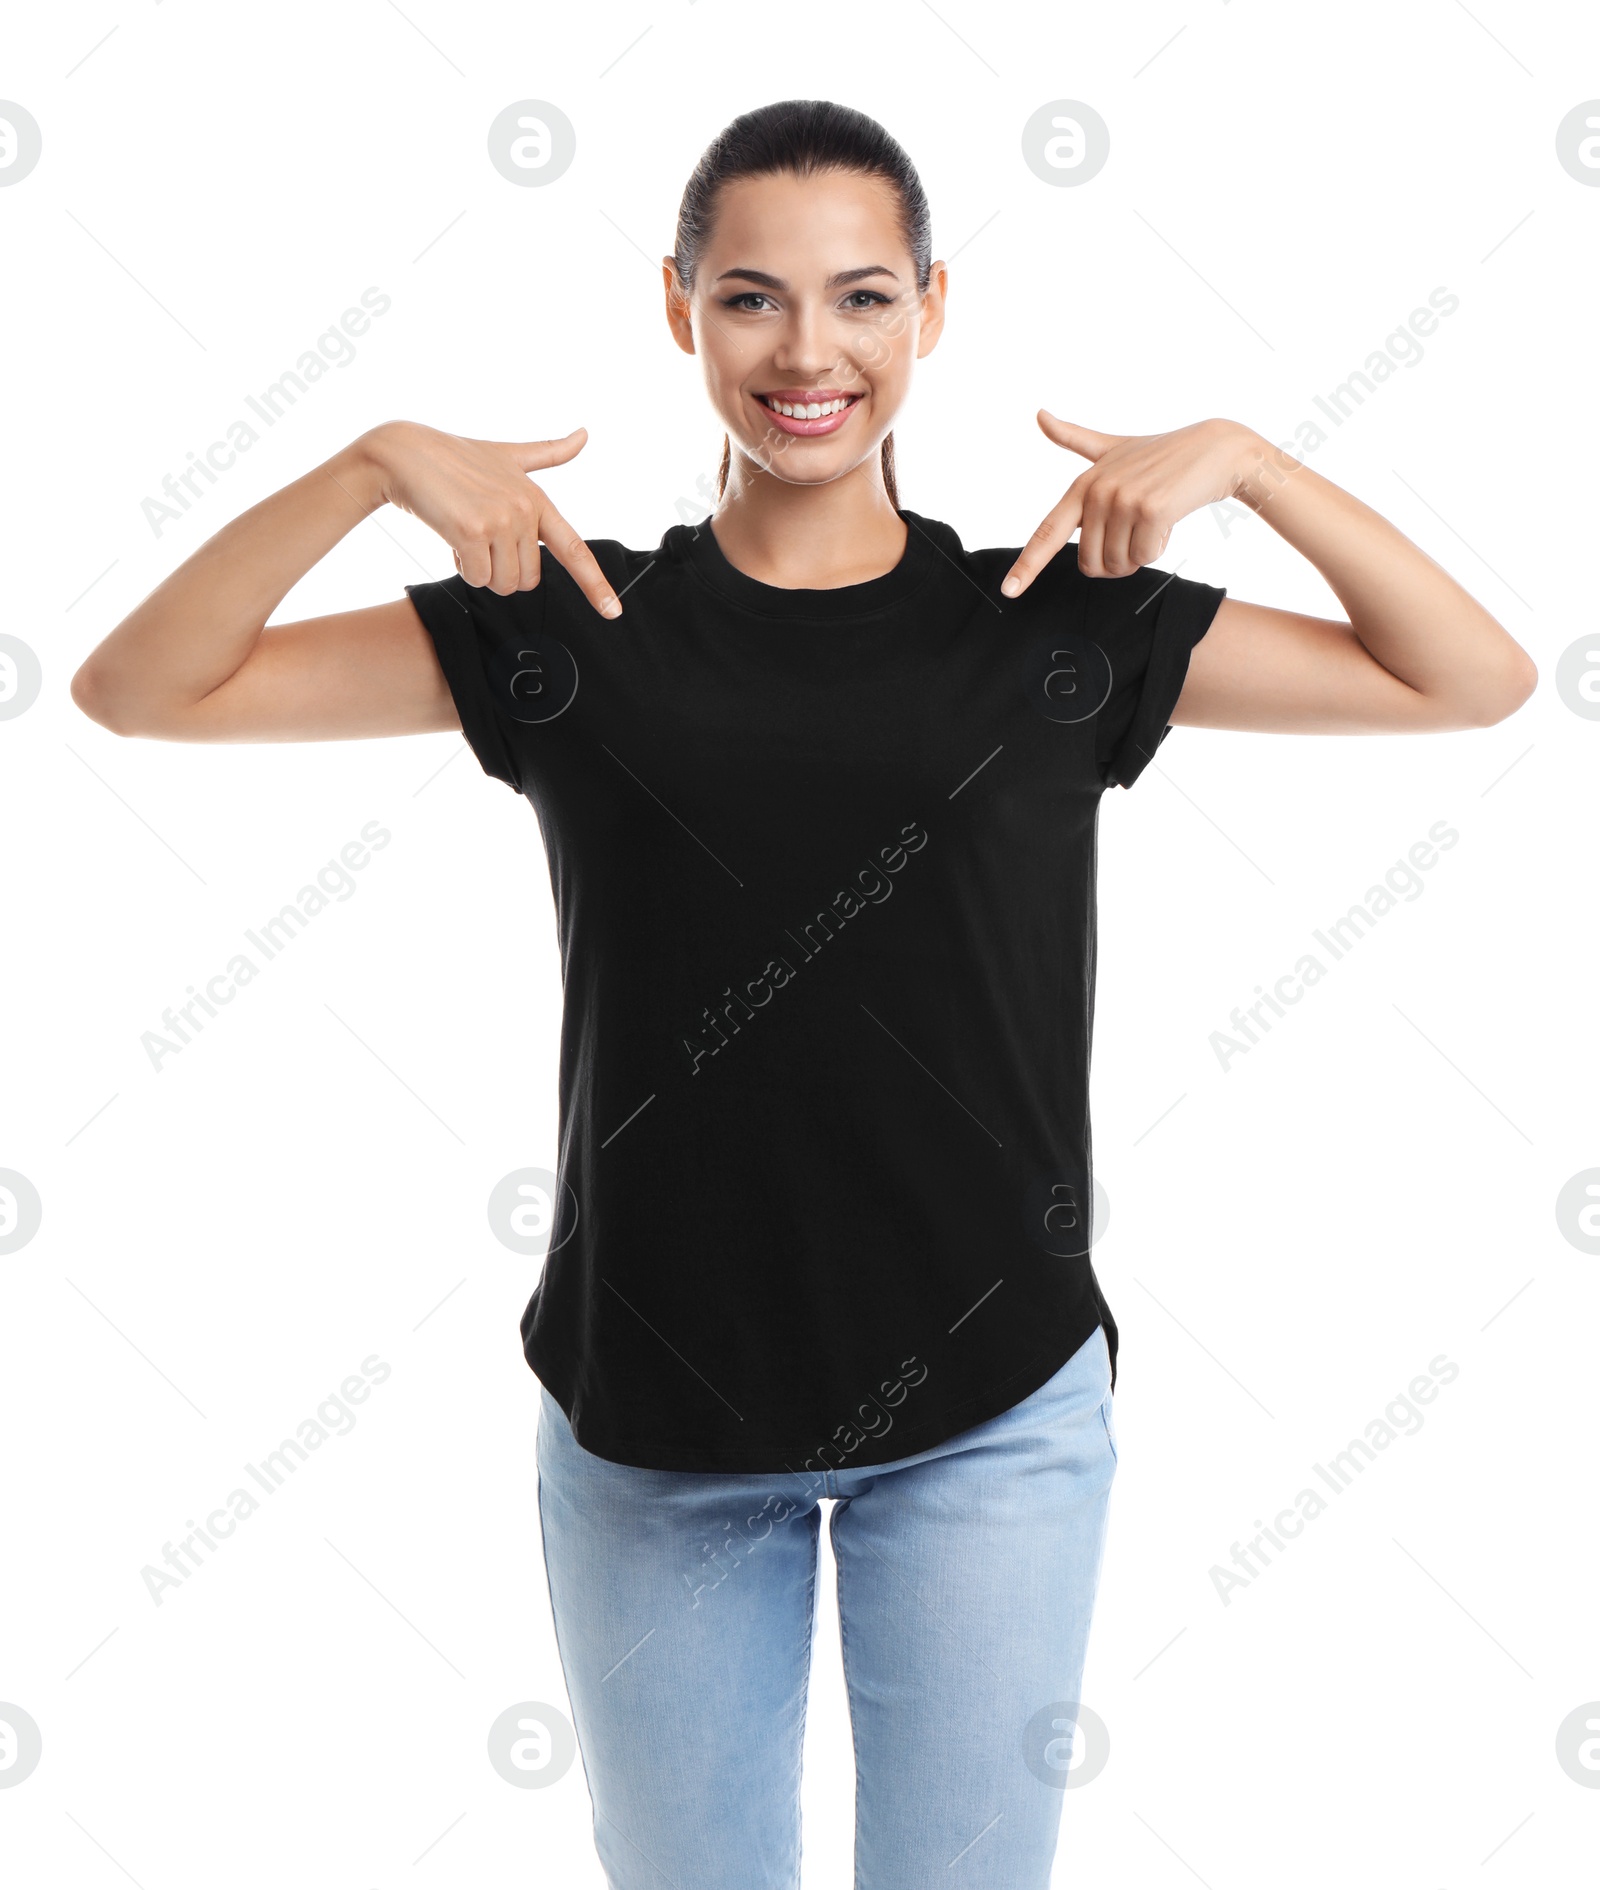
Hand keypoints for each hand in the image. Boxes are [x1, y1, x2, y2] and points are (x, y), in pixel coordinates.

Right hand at [360, 420, 620, 614]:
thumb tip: (584, 435)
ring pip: (502, 584)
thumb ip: (548, 453)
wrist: (404, 453)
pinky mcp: (472, 531)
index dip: (596, 585)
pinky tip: (450, 537)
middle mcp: (525, 510)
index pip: (575, 550)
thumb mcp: (508, 454)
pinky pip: (476, 578)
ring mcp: (500, 520)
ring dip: (480, 571)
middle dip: (501, 572)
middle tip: (480, 543)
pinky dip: (461, 567)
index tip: (613, 612)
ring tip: (464, 536)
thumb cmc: (454, 456)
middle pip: (527, 580)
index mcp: (538, 500)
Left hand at [1002, 414, 1262, 592]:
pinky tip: (1169, 521)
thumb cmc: (1163, 454)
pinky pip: (1146, 557)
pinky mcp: (1151, 510)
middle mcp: (1097, 492)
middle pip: (1091, 564)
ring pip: (1120, 564)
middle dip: (1115, 562)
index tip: (1008, 590)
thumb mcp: (1113, 446)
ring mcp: (1123, 500)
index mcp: (1082, 485)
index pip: (1047, 532)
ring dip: (1139, 555)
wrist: (1215, 450)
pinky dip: (1159, 548)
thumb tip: (1040, 415)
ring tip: (1153, 521)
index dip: (1026, 565)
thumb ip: (1076, 439)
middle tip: (1136, 533)